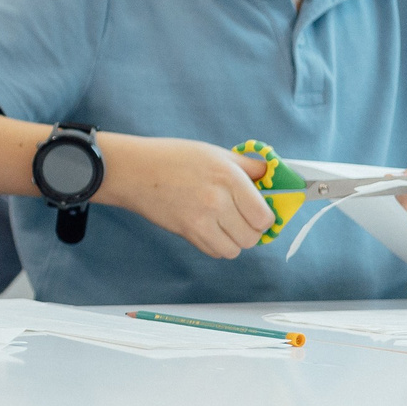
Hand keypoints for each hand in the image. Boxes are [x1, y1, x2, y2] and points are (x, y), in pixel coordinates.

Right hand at [97, 137, 275, 258]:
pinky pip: (215, 252)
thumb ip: (248, 166)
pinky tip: (210, 228)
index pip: (264, 216)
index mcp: (229, 178)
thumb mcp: (215, 153)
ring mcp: (201, 220)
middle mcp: (217, 201)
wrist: (133, 171)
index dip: (265, 217)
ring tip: (225, 225)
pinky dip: (217, 245)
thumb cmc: (172, 158)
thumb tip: (273, 176)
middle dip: (252, 230)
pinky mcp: (187, 233)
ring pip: (235, 249)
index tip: (260, 211)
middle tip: (243, 218)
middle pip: (253, 237)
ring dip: (234, 240)